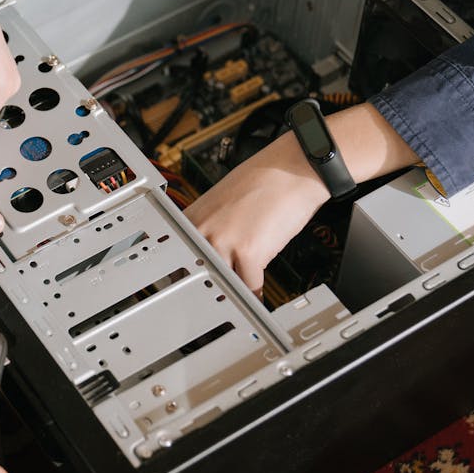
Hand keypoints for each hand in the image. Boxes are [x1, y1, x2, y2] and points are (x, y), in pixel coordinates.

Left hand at [184, 103, 418, 292]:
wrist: (293, 168)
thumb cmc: (265, 181)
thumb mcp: (222, 202)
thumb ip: (210, 228)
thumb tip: (207, 254)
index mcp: (193, 217)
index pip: (180, 258)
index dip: (189, 278)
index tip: (191, 292)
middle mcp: (203, 229)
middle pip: (200, 274)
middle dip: (211, 290)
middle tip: (218, 304)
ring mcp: (223, 242)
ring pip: (223, 283)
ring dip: (236, 292)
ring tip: (241, 299)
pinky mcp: (249, 252)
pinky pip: (250, 286)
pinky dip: (257, 294)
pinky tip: (260, 295)